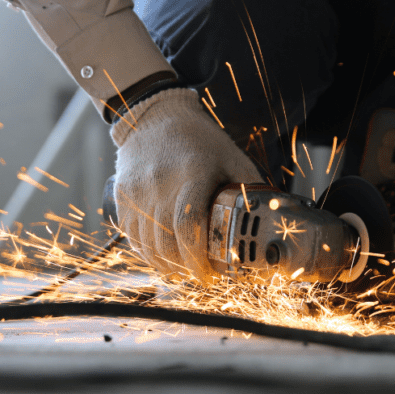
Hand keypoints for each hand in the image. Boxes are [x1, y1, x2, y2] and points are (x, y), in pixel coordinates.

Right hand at [111, 88, 260, 278]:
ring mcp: (137, 191)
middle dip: (185, 267)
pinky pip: (131, 236)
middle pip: (166, 242)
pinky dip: (146, 253)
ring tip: (183, 270)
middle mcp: (161, 184)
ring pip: (147, 244)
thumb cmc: (198, 139)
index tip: (210, 273)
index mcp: (193, 174)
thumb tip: (272, 219)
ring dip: (166, 265)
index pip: (189, 226)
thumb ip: (249, 188)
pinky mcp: (122, 196)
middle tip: (201, 275)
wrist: (153, 117)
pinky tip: (162, 257)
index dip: (198, 257)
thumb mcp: (231, 157)